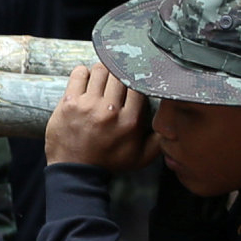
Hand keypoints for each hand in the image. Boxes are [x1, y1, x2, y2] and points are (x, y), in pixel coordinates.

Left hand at [43, 63, 157, 170]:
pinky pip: (78, 74)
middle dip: (120, 72)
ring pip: (100, 70)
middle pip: (119, 73)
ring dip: (103, 71)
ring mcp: (87, 105)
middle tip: (118, 77)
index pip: (138, 84)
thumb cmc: (109, 162)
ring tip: (103, 79)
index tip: (136, 75)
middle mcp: (109, 110)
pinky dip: (83, 72)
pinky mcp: (68, 103)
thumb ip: (159, 140)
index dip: (138, 76)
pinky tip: (86, 79)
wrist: (76, 171)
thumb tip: (172, 123)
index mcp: (129, 121)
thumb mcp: (141, 157)